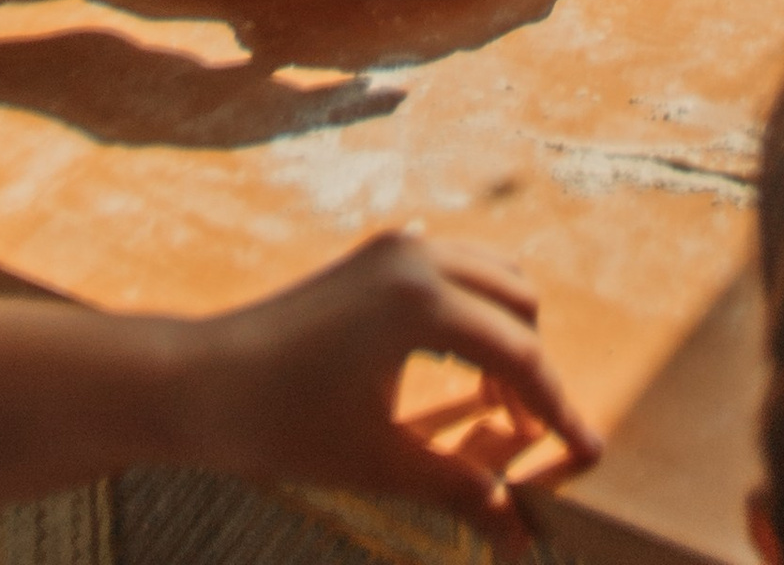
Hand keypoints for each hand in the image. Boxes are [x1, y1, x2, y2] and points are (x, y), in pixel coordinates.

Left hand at [175, 230, 600, 541]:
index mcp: (424, 300)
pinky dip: (472, 319)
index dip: (558, 410)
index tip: (588, 456)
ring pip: (488, 279)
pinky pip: (452, 275)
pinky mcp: (373, 257)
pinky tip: (456, 375)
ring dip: (505, 338)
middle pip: (518, 302)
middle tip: (528, 440)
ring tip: (495, 412)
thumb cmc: (281, 424)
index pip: (520, 354)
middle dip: (534, 370)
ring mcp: (393, 248)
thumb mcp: (378, 462)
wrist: (195, 383)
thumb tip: (519, 535)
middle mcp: (417, 256)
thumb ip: (457, 488)